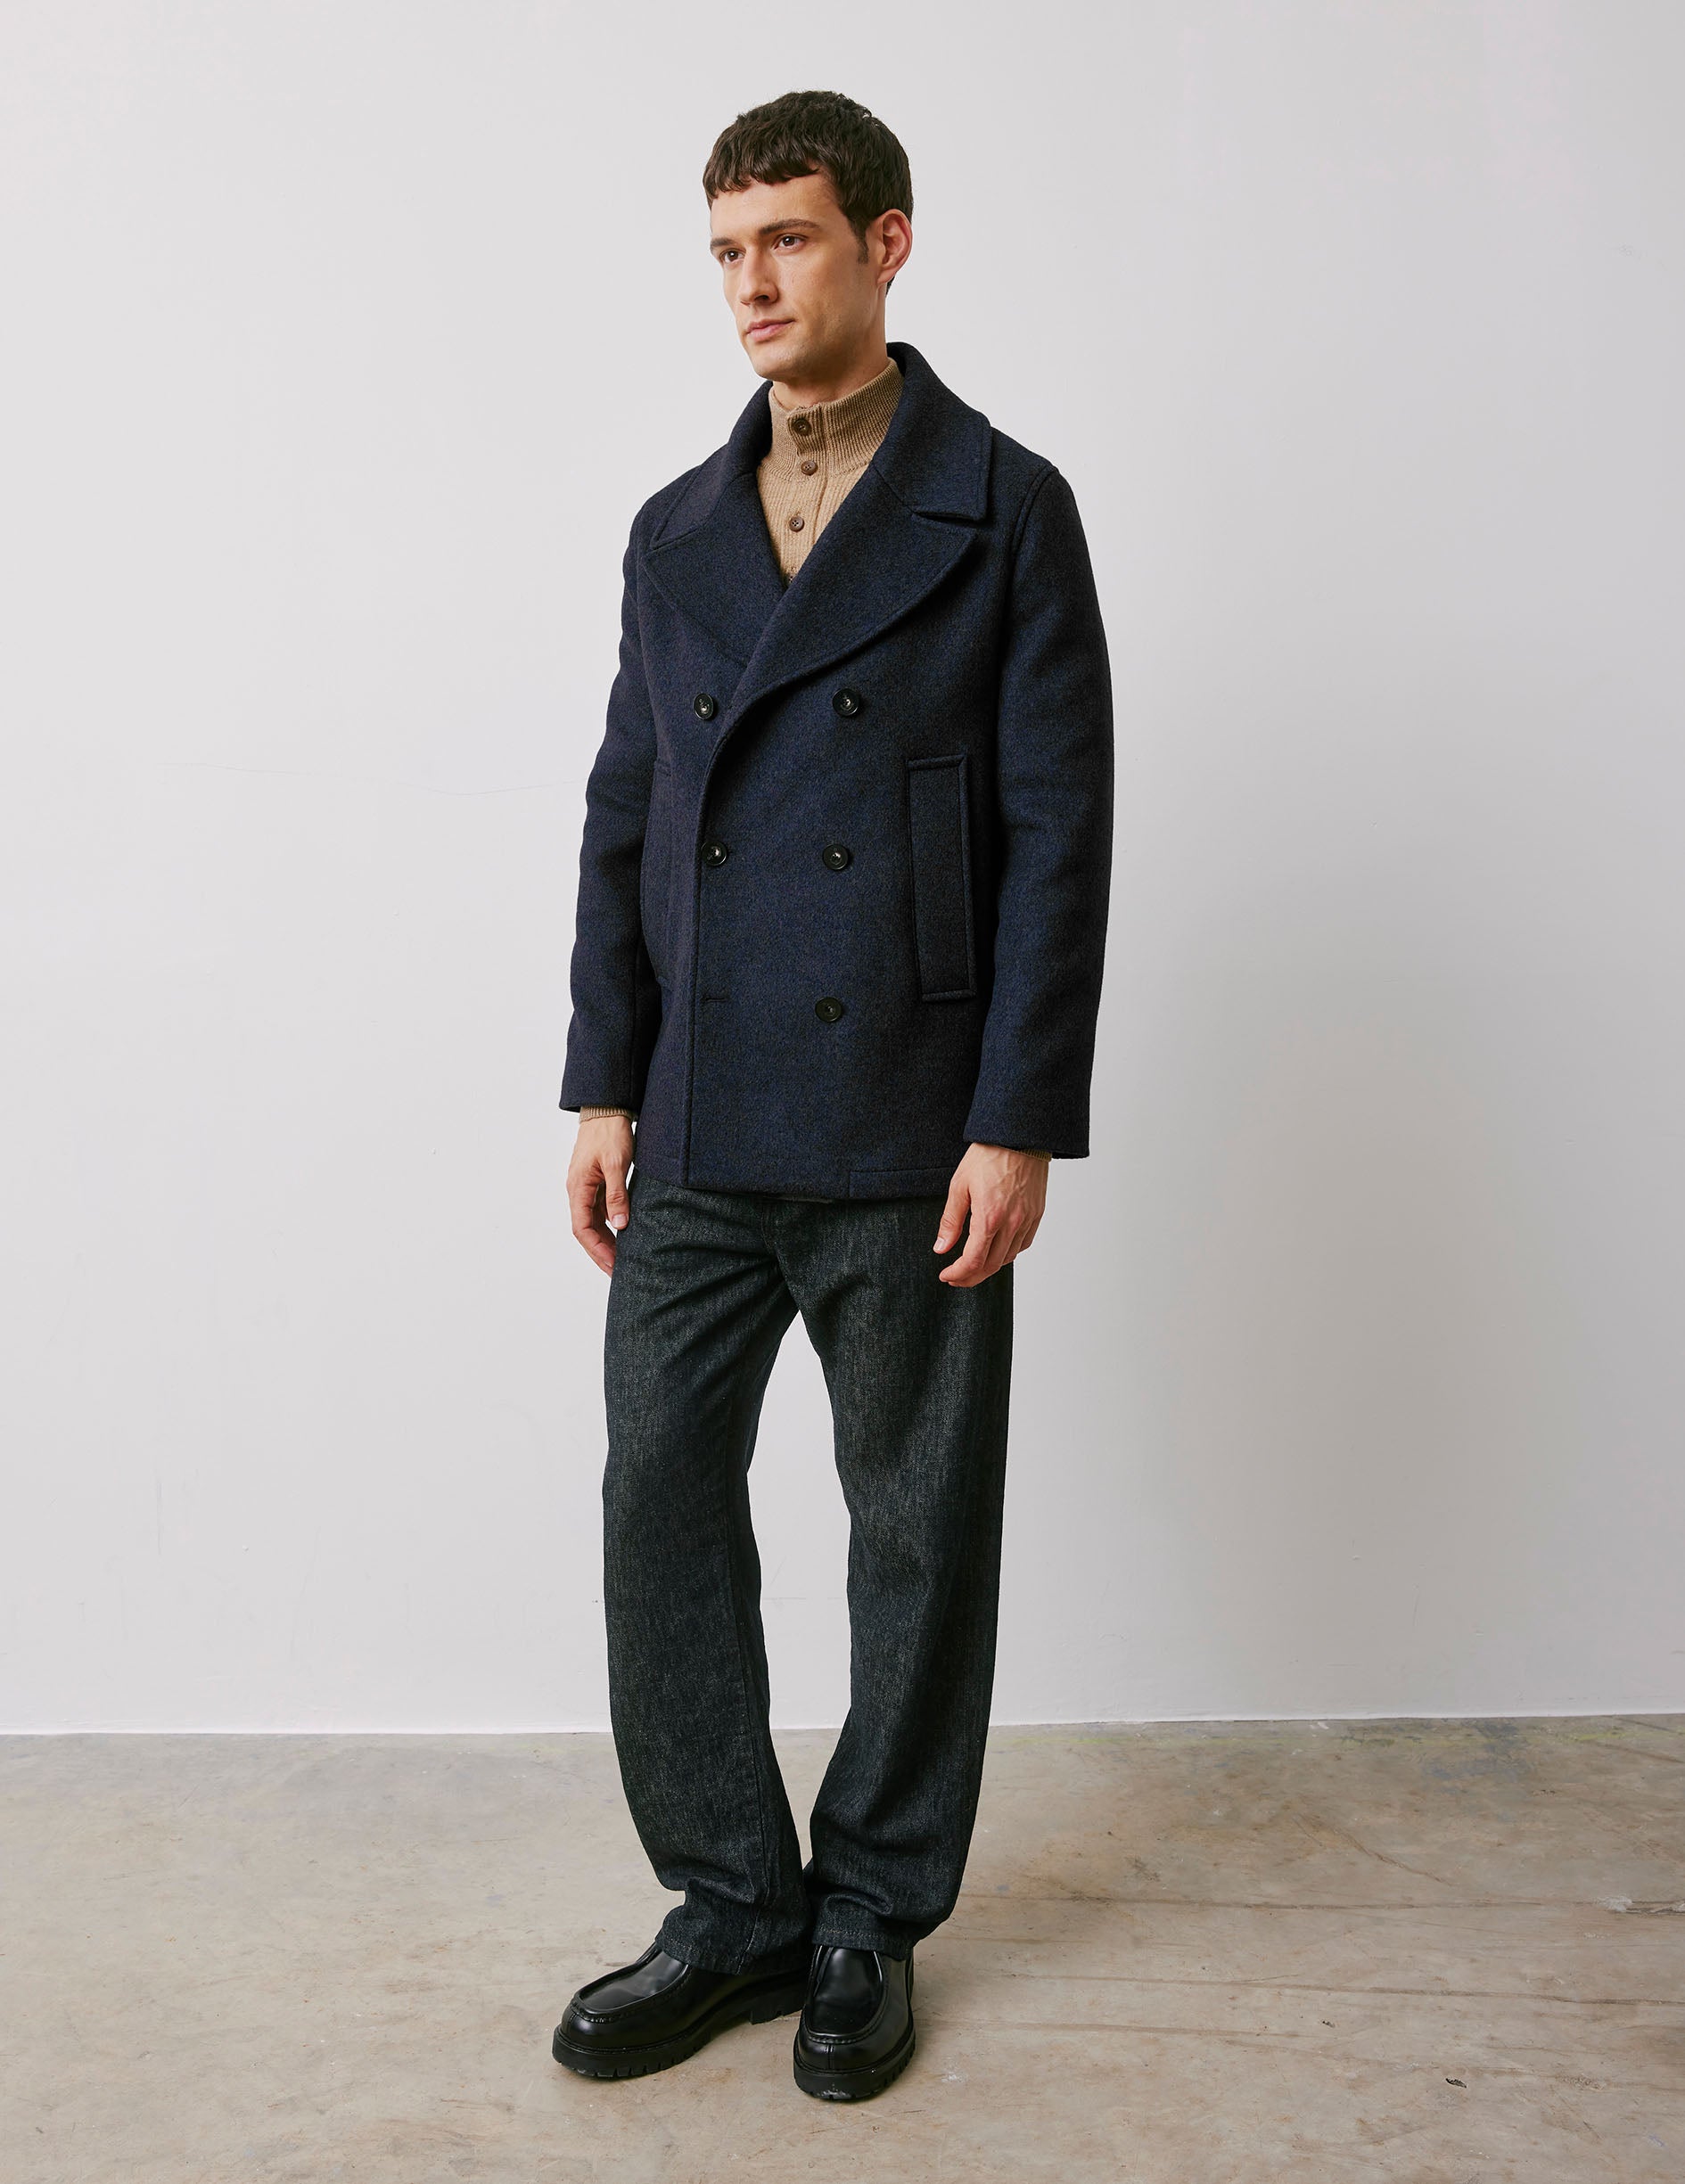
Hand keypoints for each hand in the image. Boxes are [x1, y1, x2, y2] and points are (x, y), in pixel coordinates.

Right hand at [569, 1116, 634, 1273]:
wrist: (606, 1111)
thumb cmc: (609, 1134)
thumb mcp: (615, 1164)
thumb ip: (617, 1195)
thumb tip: (619, 1225)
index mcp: (578, 1188)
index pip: (582, 1228)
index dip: (596, 1249)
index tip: (612, 1265)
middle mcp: (578, 1191)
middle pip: (586, 1230)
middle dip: (600, 1252)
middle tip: (617, 1272)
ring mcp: (586, 1188)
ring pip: (592, 1223)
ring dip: (605, 1241)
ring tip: (621, 1260)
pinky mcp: (595, 1184)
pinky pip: (599, 1212)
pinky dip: (609, 1227)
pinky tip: (622, 1236)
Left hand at [934, 1143, 1047, 1286]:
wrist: (1019, 1136)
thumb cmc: (988, 1155)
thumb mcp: (959, 1186)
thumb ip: (951, 1221)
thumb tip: (941, 1248)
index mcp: (990, 1217)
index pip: (974, 1260)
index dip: (958, 1273)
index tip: (946, 1275)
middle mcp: (1012, 1223)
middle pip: (992, 1266)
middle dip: (971, 1277)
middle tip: (955, 1277)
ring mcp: (1027, 1219)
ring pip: (1008, 1258)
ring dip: (989, 1267)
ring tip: (972, 1266)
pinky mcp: (1036, 1214)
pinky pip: (1023, 1244)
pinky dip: (1007, 1253)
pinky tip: (995, 1250)